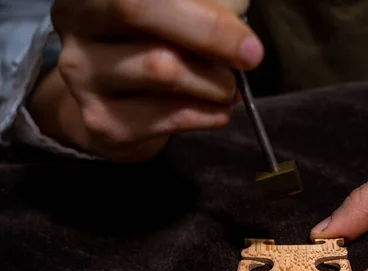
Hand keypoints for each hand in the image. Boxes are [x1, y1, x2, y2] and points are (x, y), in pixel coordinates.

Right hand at [28, 0, 261, 162]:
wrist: (122, 105)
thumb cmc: (162, 43)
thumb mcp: (186, 10)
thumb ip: (211, 4)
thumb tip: (240, 33)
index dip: (204, 14)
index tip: (248, 41)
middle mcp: (76, 22)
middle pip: (138, 10)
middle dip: (209, 35)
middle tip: (251, 58)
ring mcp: (82, 74)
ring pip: (161, 68)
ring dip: (214, 82)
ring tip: (228, 88)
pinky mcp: (102, 121)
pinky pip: (169, 115)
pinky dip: (208, 114)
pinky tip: (217, 109)